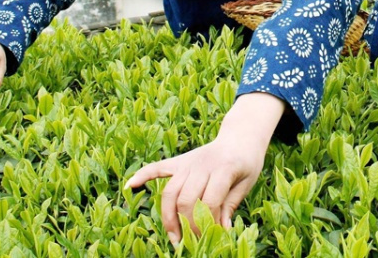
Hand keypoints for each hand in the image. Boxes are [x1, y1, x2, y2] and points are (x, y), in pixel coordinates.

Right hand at [124, 93, 284, 245]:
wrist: (241, 136)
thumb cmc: (246, 162)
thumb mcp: (247, 183)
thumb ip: (231, 205)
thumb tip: (221, 230)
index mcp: (224, 168)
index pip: (210, 200)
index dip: (209, 222)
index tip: (212, 235)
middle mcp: (202, 164)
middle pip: (186, 198)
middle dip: (188, 224)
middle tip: (192, 241)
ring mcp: (188, 162)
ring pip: (170, 191)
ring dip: (168, 217)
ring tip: (174, 237)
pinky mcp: (179, 161)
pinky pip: (158, 168)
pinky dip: (143, 175)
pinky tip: (130, 186)